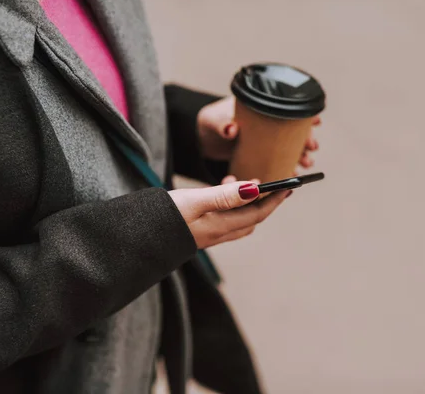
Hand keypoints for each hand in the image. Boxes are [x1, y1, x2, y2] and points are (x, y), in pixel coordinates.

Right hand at [169, 177, 289, 248]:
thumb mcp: (193, 201)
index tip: (290, 187)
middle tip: (276, 186)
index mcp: (220, 226)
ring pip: (239, 221)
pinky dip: (232, 207)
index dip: (275, 200)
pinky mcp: (198, 233)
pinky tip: (220, 195)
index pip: (257, 214)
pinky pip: (225, 221)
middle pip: (251, 220)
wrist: (135, 240)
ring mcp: (208, 236)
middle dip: (266, 203)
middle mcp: (217, 234)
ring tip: (245, 184)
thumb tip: (254, 188)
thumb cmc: (161, 218)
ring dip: (248, 205)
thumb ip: (224, 195)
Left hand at [197, 96, 321, 167]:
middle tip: (312, 147)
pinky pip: (277, 164)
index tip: (317, 120)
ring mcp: (266, 143)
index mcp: (260, 111)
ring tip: (306, 164)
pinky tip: (292, 174)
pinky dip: (286, 168)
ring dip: (301, 156)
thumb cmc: (210, 124)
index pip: (287, 109)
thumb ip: (222, 125)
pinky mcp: (261, 159)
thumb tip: (231, 129)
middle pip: (294, 131)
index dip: (304, 114)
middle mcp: (268, 127)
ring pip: (289, 149)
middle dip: (306, 139)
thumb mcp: (214, 122)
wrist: (202, 139)